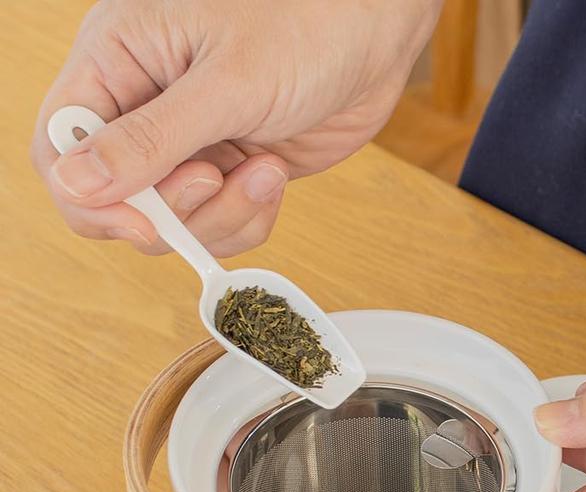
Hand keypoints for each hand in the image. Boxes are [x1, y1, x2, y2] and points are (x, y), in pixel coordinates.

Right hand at [30, 0, 440, 255]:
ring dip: (222, 216)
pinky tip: (274, 173)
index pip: (60, 150)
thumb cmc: (302, 22)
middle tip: (218, 178)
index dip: (90, 199)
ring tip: (264, 170)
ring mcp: (190, 144)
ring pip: (176, 223)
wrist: (373, 32)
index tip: (144, 222)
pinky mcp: (232, 170)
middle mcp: (145, 108)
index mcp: (116, 63)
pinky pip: (222, 222)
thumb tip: (78, 185)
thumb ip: (151, 139)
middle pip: (119, 200)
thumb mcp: (224, 83)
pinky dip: (250, 215)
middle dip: (173, 212)